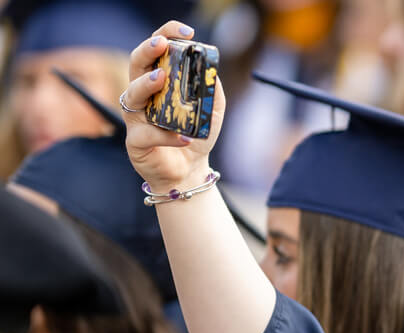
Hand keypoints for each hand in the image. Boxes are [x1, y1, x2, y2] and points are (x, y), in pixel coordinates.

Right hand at [122, 21, 226, 190]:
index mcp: (159, 81)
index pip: (157, 51)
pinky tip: (183, 137)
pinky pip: (148, 134)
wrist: (189, 171)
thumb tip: (209, 66)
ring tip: (162, 79)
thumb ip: (210, 87)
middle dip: (147, 51)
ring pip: (132, 95)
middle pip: (136, 64)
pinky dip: (167, 135)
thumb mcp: (211, 108)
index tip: (185, 32)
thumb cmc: (194, 134)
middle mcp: (143, 95)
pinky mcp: (135, 141)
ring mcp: (136, 117)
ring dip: (147, 85)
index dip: (166, 35)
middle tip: (161, 44)